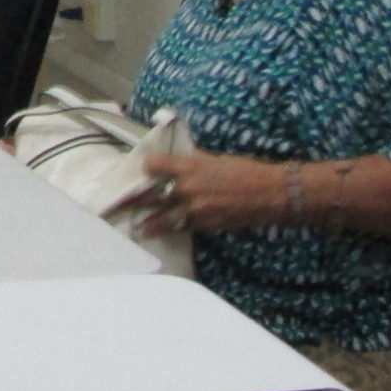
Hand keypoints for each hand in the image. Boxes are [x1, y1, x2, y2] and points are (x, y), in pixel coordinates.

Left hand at [131, 149, 283, 237]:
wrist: (269, 193)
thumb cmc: (245, 170)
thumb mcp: (216, 159)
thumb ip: (194, 163)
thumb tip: (180, 164)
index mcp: (189, 166)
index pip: (155, 165)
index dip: (147, 166)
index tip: (141, 168)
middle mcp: (187, 188)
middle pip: (152, 195)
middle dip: (136, 200)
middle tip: (122, 204)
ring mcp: (194, 209)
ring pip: (163, 218)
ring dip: (149, 223)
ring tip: (139, 227)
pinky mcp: (204, 225)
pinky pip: (182, 227)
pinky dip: (173, 229)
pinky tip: (165, 232)